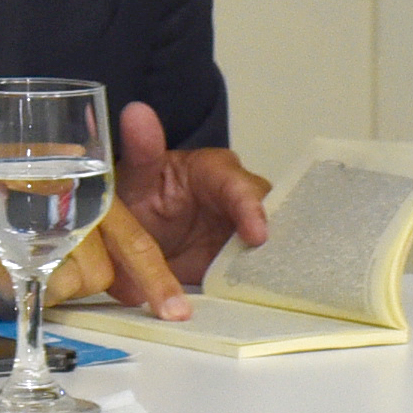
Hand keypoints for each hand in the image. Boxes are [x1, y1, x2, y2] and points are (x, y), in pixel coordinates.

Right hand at [0, 134, 208, 321]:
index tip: (174, 310)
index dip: (154, 277)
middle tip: (48, 262)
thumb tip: (106, 275)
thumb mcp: (43, 196)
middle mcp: (70, 201)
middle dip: (81, 279)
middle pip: (103, 272)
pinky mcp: (7, 249)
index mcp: (86, 186)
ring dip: (51, 284)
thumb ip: (78, 226)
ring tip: (21, 253)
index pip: (133, 238)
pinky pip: (36, 290)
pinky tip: (3, 262)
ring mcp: (39, 225)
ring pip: (73, 284)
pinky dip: (24, 286)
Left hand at [113, 103, 271, 286]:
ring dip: (274, 267)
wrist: (130, 236)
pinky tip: (267, 300)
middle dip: (276, 240)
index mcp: (216, 172)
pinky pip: (257, 275)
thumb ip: (141, 148)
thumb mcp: (135, 174)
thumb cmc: (140, 194)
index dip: (250, 208)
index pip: (240, 185)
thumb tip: (136, 112)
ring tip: (281, 286)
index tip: (257, 234)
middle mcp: (239, 202)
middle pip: (268, 219)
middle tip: (278, 265)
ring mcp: (242, 236)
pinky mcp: (240, 265)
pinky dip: (261, 286)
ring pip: (270, 248)